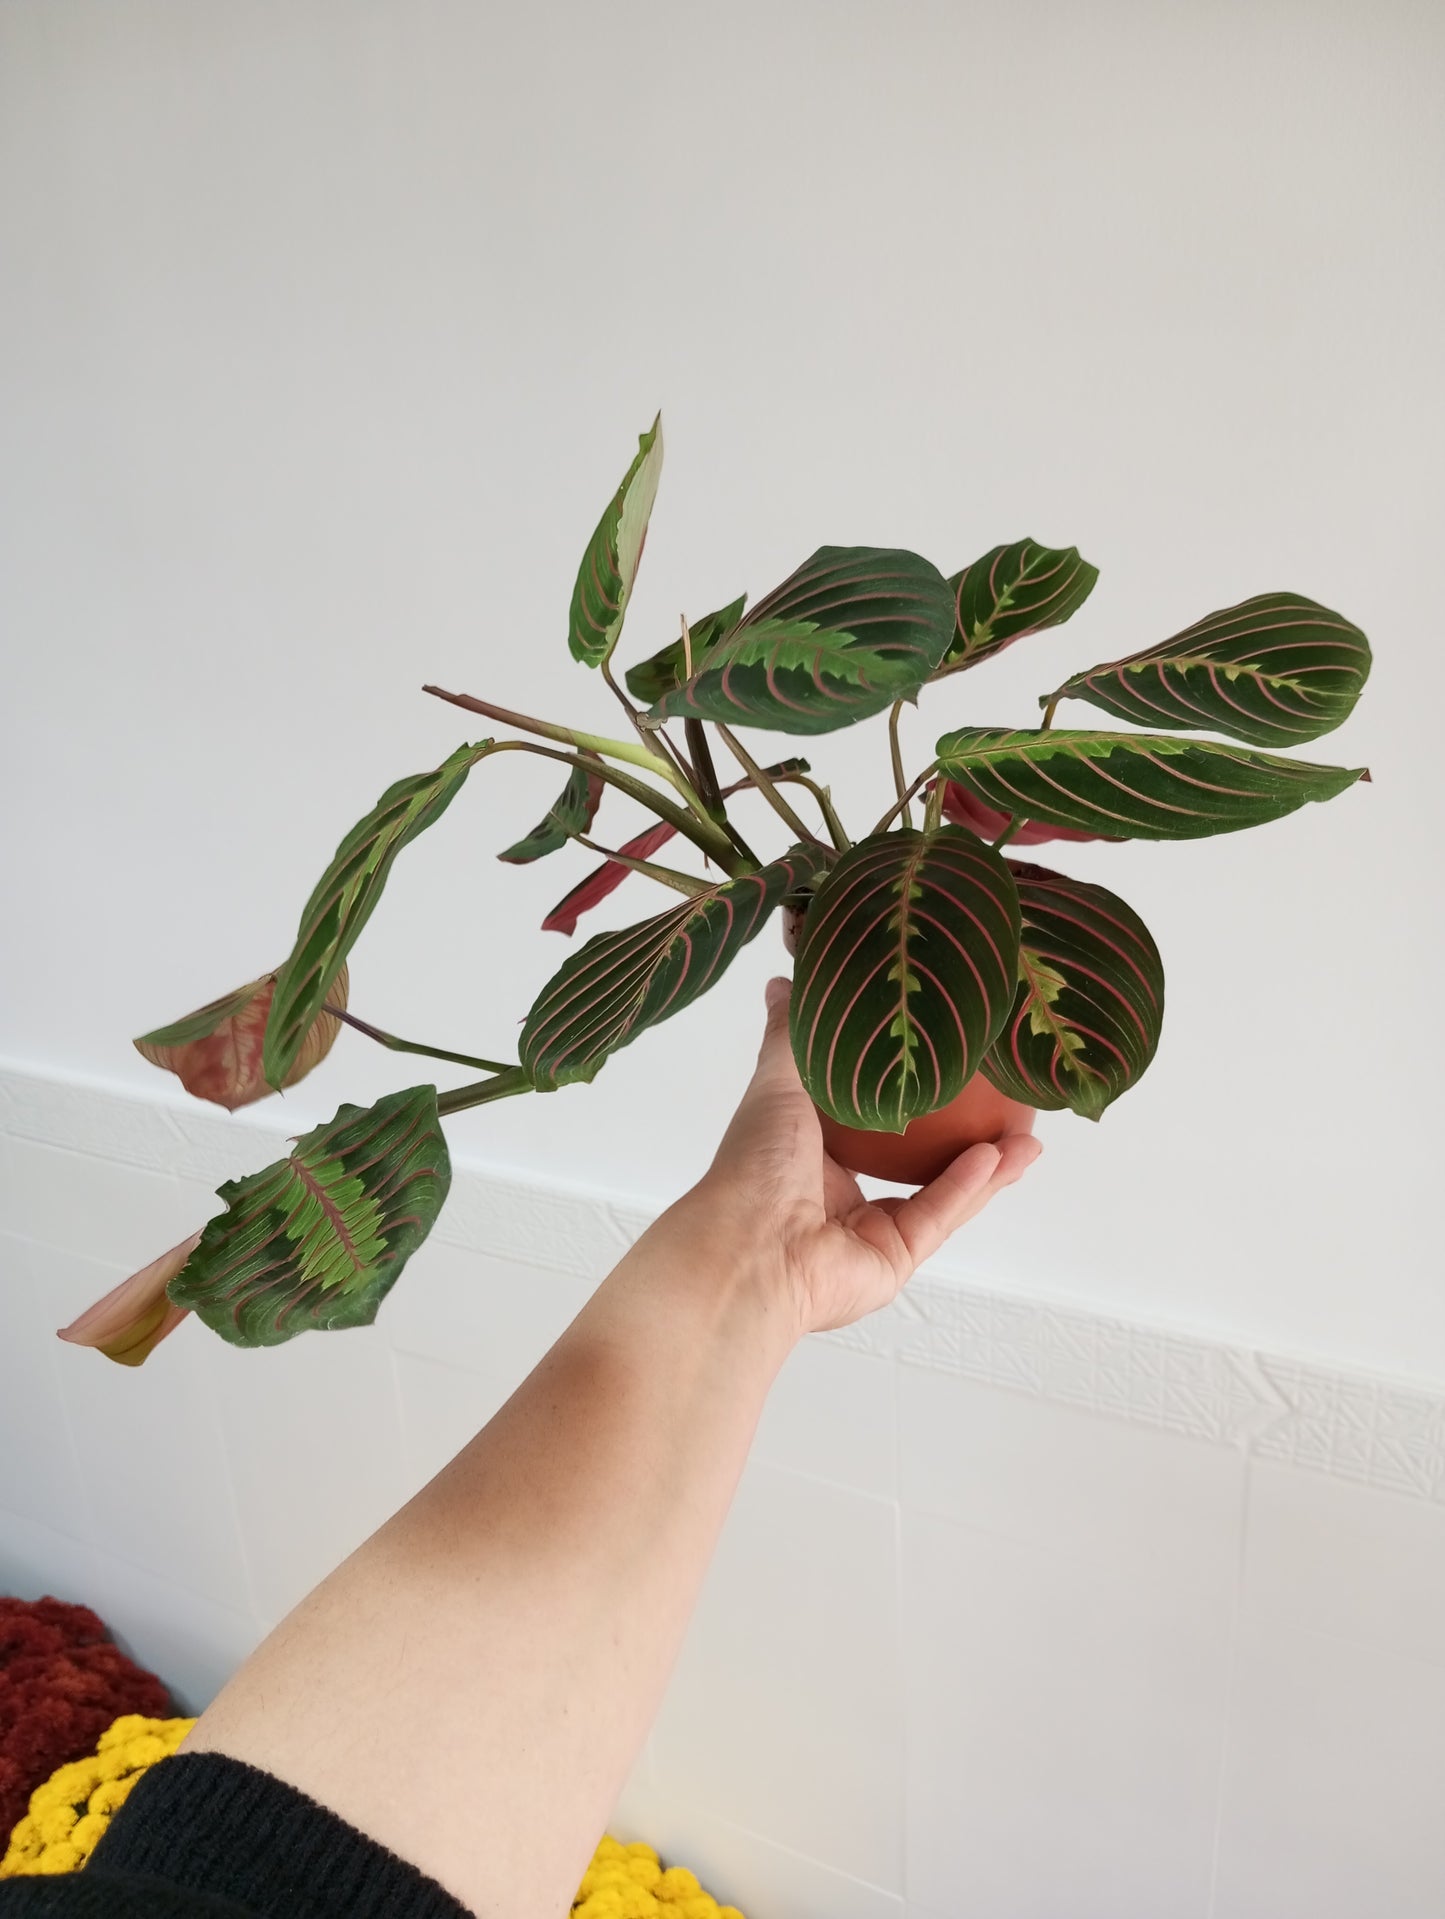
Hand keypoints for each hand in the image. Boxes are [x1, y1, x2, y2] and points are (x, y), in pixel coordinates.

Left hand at [685, 977, 1041, 1339]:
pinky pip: (937, 1218)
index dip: (910, 1098)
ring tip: (1029, 1139)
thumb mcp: (776, 1085)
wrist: (749, 1249)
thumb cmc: (753, 1166)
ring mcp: (870, 1234)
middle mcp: (842, 1198)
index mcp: (812, 1157)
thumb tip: (784, 983)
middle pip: (916, 1164)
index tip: (952, 1066)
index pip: (870, 1123)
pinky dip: (968, 1188)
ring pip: (940, 1195)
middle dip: (965, 1140)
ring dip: (986, 1168)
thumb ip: (790, 1037)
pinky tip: (998, 1157)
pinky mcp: (894, 1261)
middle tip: (1007, 1106)